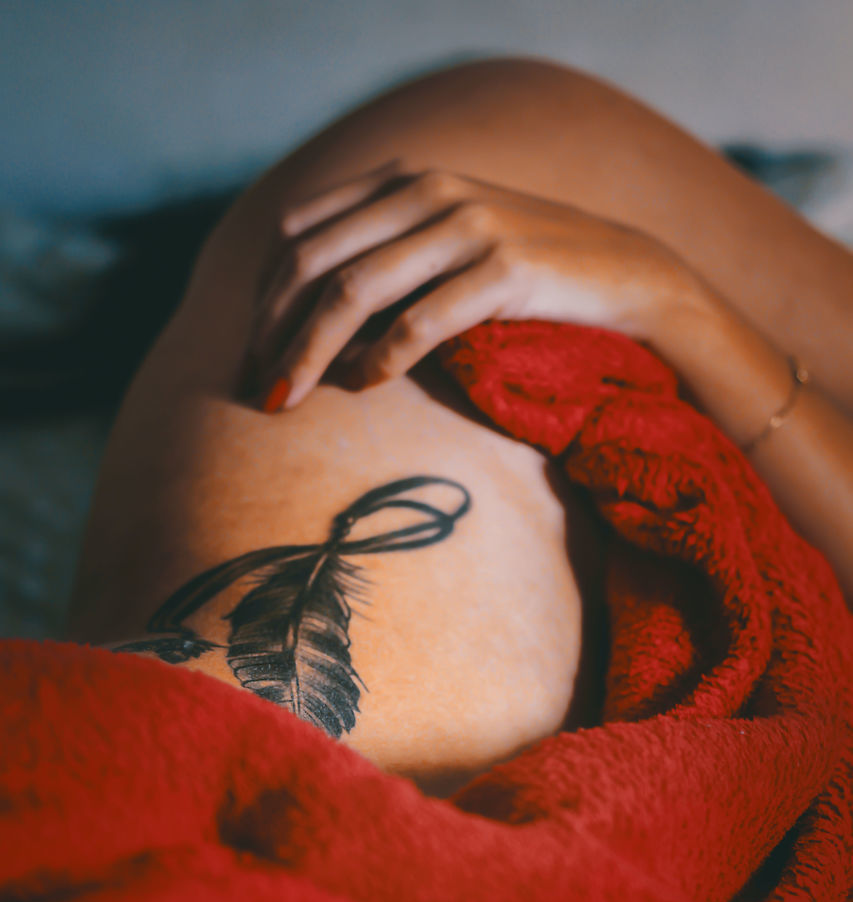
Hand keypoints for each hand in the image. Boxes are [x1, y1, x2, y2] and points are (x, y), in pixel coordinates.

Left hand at [247, 158, 694, 411]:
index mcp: (404, 179)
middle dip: (273, 330)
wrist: (622, 272)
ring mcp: (466, 227)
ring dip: (309, 351)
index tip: (255, 347)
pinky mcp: (503, 271)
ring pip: (353, 291)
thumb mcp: (446, 241)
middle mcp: (428, 190)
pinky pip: (417, 321)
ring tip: (288, 397)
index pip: (300, 231)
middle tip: (259, 386)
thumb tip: (308, 317)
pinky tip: (364, 385)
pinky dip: (379, 359)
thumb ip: (385, 252)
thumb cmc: (524, 269)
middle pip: (315, 263)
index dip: (264, 293)